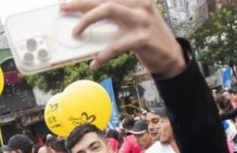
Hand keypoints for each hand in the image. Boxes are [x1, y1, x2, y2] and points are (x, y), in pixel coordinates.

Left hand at [62, 0, 184, 76]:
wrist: (172, 57)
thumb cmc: (148, 39)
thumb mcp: (134, 22)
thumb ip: (115, 18)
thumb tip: (87, 22)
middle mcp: (139, 4)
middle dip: (81, 3)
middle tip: (64, 9)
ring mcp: (142, 19)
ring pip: (109, 10)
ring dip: (88, 20)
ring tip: (75, 33)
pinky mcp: (143, 37)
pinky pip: (117, 44)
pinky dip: (103, 54)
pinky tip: (95, 63)